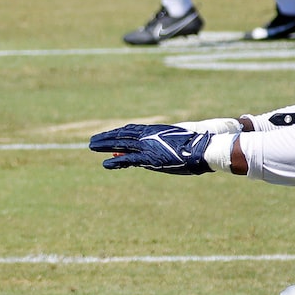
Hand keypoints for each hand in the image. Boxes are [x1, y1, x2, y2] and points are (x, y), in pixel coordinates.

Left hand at [88, 123, 220, 173]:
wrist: (202, 148)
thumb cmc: (194, 144)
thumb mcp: (176, 140)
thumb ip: (165, 142)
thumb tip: (161, 145)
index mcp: (153, 131)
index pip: (130, 130)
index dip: (117, 133)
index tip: (108, 136)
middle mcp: (147, 136)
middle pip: (121, 135)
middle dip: (106, 138)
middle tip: (93, 141)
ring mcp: (147, 146)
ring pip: (120, 144)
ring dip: (104, 145)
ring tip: (91, 146)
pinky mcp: (149, 158)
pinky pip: (128, 160)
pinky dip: (116, 162)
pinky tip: (105, 164)